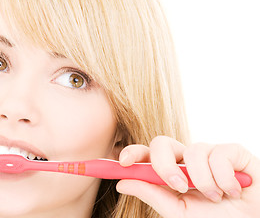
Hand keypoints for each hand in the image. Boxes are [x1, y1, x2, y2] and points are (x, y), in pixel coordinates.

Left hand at [116, 136, 259, 217]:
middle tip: (178, 186)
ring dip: (203, 181)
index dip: (132, 153)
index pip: (145, 155)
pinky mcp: (231, 152)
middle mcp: (185, 160)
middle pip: (161, 143)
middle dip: (164, 164)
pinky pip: (219, 153)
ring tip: (215, 197)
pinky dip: (225, 178)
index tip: (122, 162)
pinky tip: (232, 190)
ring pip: (192, 151)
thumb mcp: (177, 211)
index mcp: (169, 173)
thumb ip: (151, 194)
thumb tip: (121, 183)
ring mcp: (207, 154)